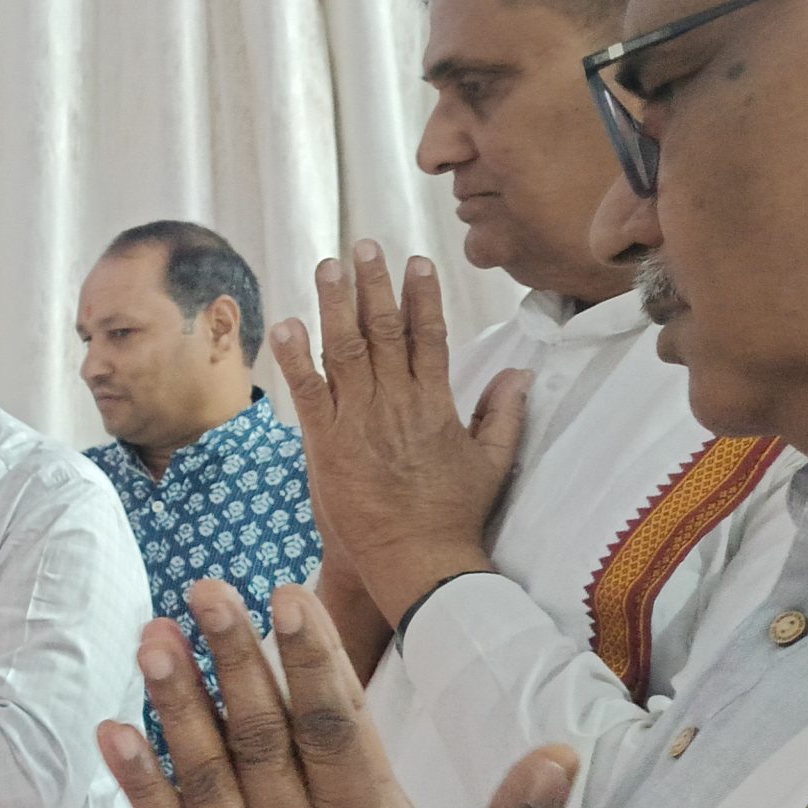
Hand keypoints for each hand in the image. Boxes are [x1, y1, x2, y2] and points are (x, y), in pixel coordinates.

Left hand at [97, 579, 574, 807]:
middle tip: (206, 587)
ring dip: (175, 702)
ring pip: (204, 773)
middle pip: (260, 734)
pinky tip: (108, 731)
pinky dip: (136, 784)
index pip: (334, 730)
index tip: (289, 596)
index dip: (312, 659)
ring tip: (152, 635)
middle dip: (234, 656)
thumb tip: (560, 755)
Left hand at [270, 241, 530, 625]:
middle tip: (363, 246)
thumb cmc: (455, 516)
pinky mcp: (327, 445)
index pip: (430, 335)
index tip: (415, 262)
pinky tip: (286, 325)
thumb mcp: (492, 462)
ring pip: (346, 351)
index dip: (422, 296)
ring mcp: (361, 422)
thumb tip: (520, 373)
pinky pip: (310, 393)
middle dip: (374, 285)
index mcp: (437, 404)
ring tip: (327, 267)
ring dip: (335, 306)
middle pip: (385, 331)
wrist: (418, 561)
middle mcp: (398, 404)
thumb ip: (504, 414)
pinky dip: (297, 358)